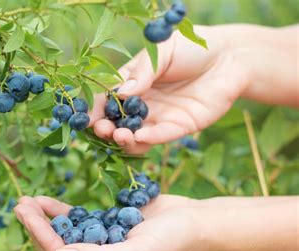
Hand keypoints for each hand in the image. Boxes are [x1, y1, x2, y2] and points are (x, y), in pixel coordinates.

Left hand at [14, 195, 207, 250]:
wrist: (201, 223)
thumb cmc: (176, 241)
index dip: (43, 238)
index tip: (26, 214)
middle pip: (61, 250)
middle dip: (39, 228)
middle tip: (19, 205)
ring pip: (66, 236)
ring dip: (46, 220)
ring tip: (26, 202)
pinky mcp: (108, 232)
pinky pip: (80, 224)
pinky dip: (63, 213)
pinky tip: (46, 202)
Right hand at [89, 26, 248, 153]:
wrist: (231, 56)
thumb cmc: (193, 47)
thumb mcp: (162, 51)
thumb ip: (142, 71)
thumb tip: (120, 94)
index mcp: (132, 83)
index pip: (107, 98)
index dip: (93, 109)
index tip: (83, 118)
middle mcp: (142, 104)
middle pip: (117, 121)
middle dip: (105, 128)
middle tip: (101, 129)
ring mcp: (159, 117)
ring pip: (135, 135)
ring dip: (124, 139)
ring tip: (119, 136)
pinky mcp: (179, 128)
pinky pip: (160, 137)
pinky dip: (149, 140)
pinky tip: (140, 138)